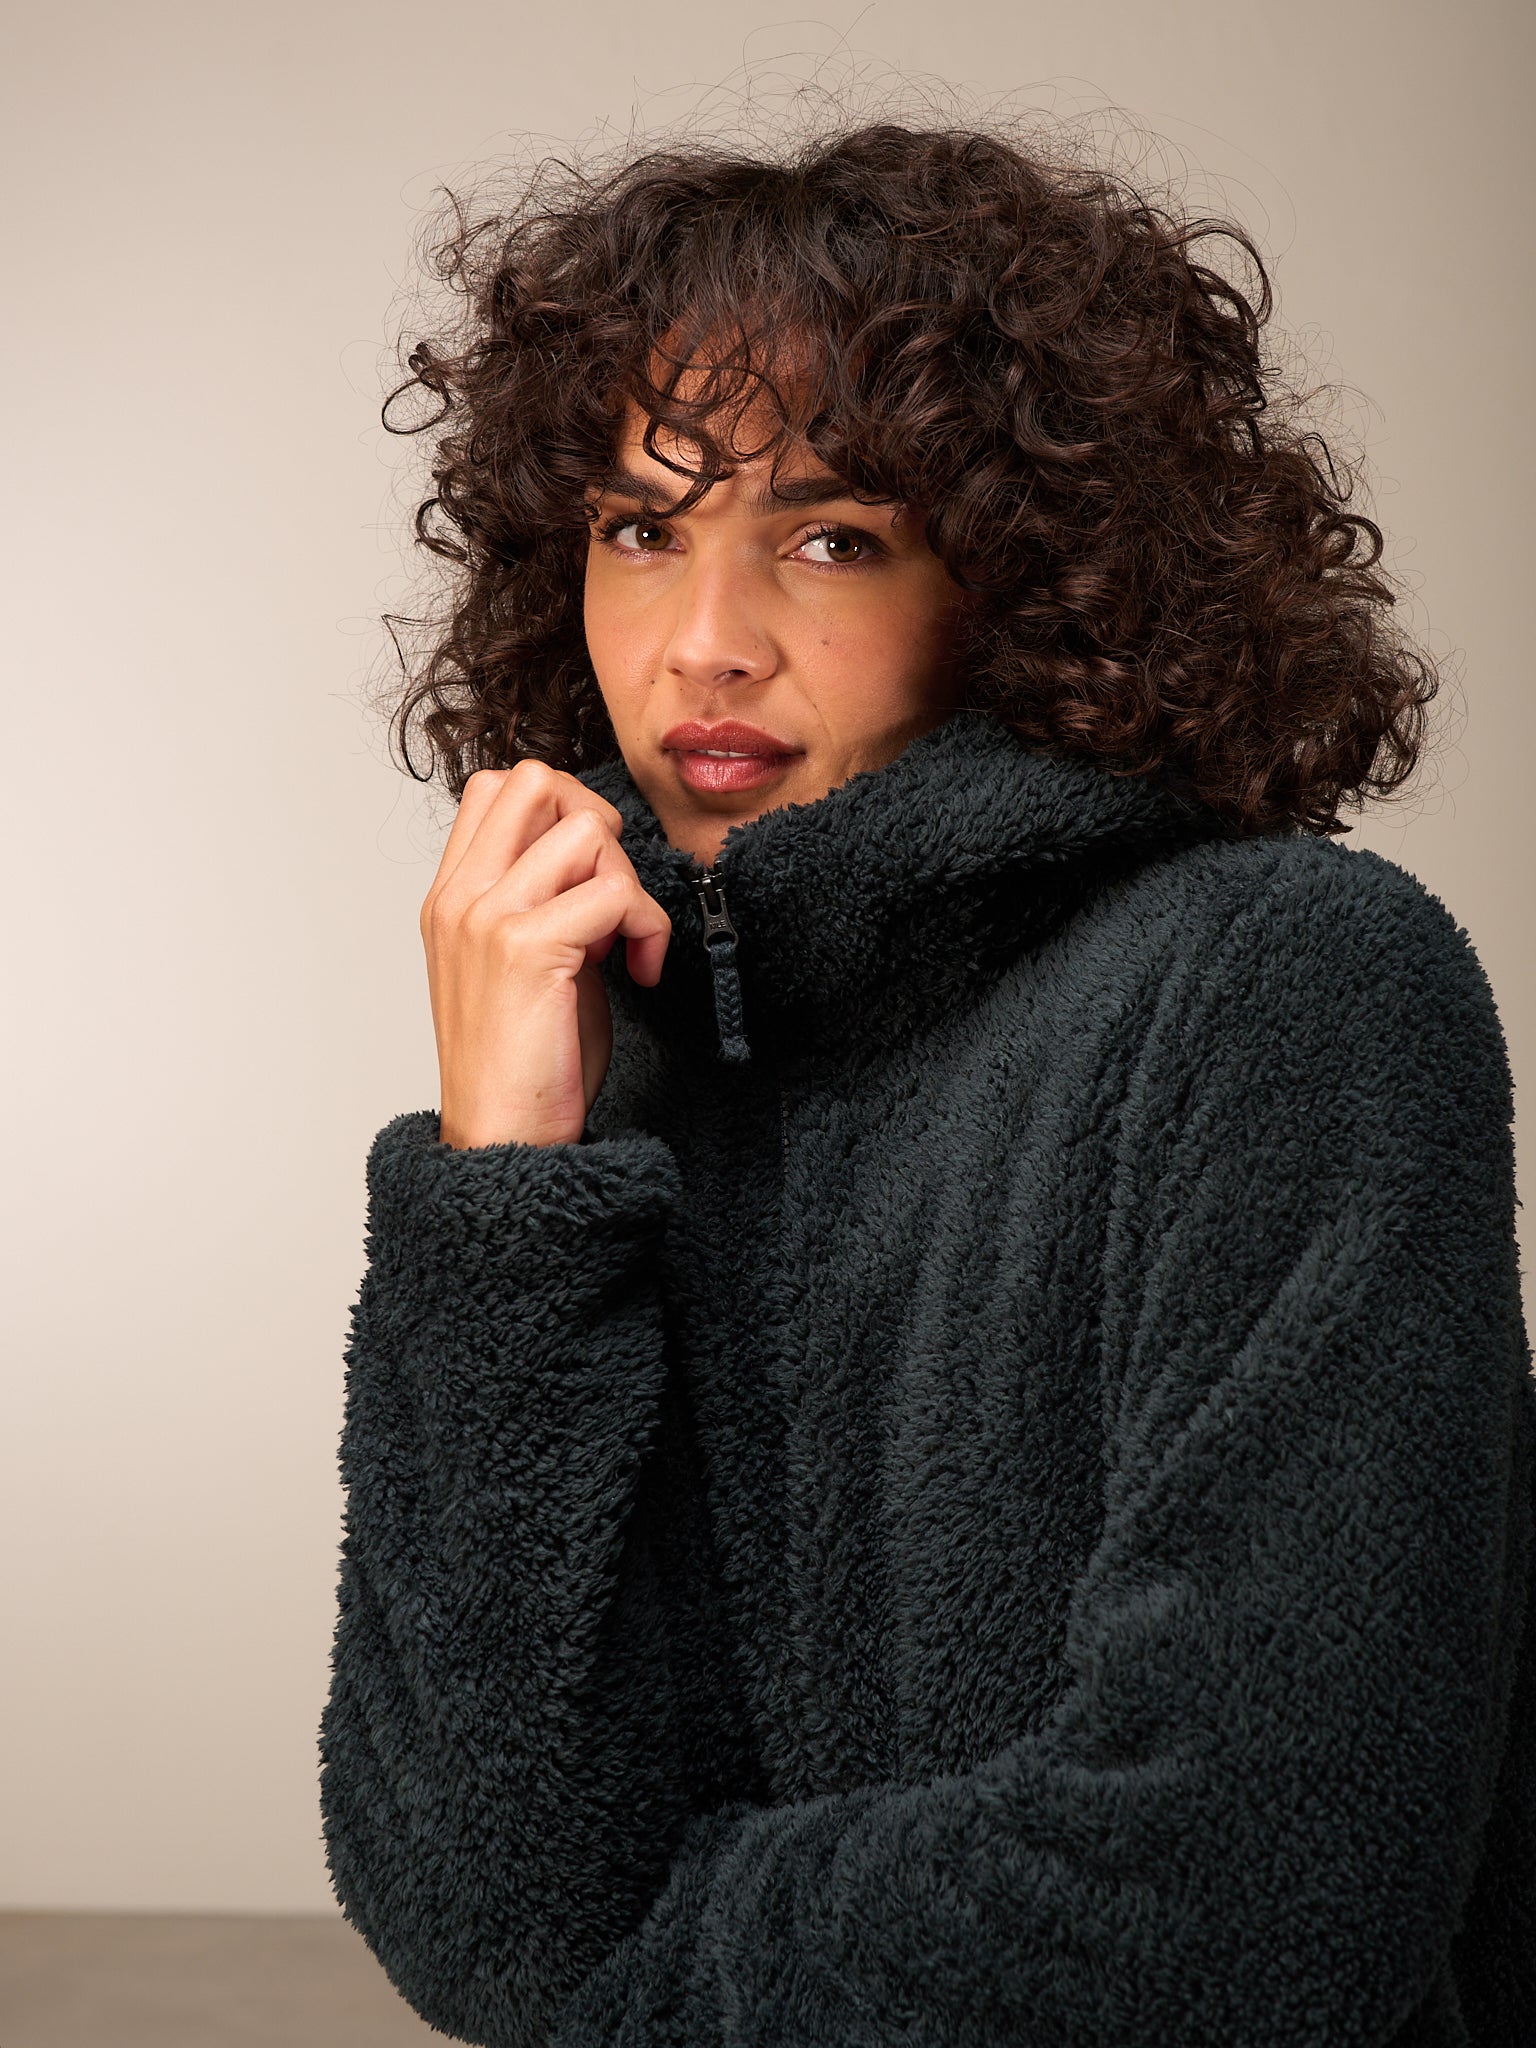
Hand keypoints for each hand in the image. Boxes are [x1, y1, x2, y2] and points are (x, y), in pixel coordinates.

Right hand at [419, 760, 670, 1148]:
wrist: (503, 1139)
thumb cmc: (524, 1061)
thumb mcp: (523, 962)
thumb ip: (545, 901)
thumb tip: (600, 862)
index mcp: (451, 896)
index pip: (497, 786)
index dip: (561, 812)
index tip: (584, 881)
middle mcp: (460, 896)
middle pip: (535, 779)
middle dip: (596, 825)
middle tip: (611, 893)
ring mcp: (487, 917)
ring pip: (586, 829)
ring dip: (627, 880)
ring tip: (624, 941)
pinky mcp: (527, 948)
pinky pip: (615, 892)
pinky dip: (647, 928)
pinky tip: (638, 971)